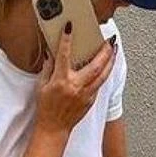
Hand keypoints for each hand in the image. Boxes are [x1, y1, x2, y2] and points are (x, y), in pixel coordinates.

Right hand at [35, 22, 114, 136]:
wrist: (53, 128)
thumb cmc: (45, 108)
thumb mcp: (41, 86)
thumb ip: (48, 68)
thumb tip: (51, 54)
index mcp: (61, 81)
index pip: (64, 55)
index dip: (67, 40)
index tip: (70, 27)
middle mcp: (76, 86)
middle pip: (95, 65)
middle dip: (104, 51)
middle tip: (108, 40)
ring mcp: (86, 94)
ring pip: (103, 75)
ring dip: (110, 61)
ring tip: (114, 50)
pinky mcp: (91, 100)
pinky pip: (100, 84)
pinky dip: (104, 73)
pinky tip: (106, 66)